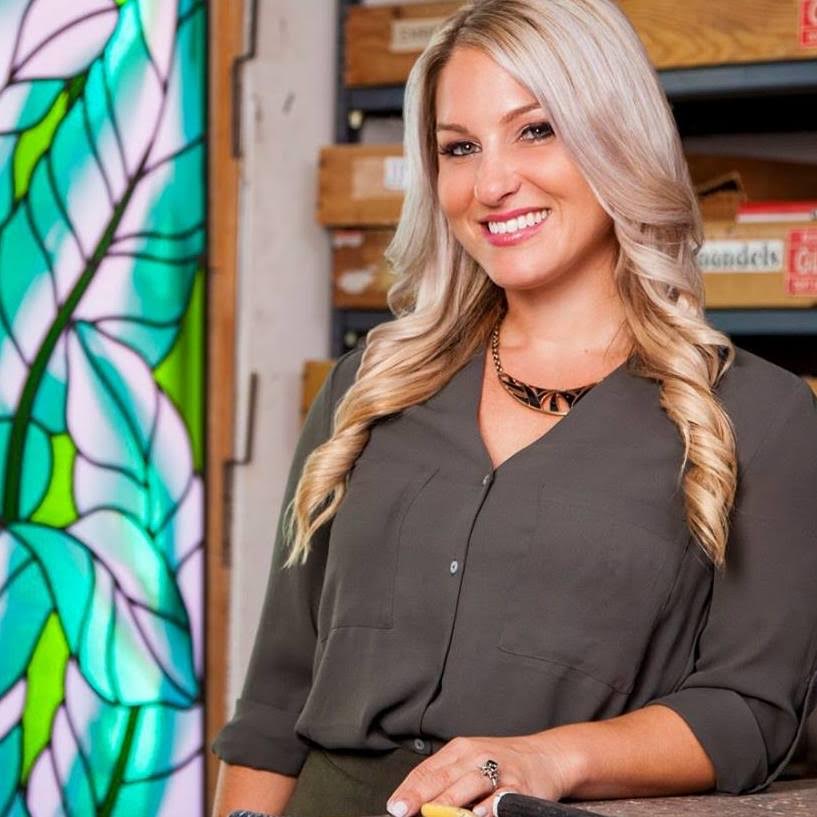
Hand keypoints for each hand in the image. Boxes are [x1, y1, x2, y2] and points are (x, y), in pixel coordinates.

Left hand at [385, 733, 584, 816]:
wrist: (544, 757)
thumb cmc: (501, 762)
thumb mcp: (469, 761)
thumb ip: (445, 778)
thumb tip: (414, 802)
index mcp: (460, 750)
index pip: (428, 770)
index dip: (410, 790)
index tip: (395, 806)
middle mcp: (477, 757)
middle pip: (445, 777)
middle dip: (422, 797)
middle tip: (404, 811)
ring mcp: (499, 771)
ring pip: (470, 784)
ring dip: (451, 801)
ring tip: (434, 813)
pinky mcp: (520, 787)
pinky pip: (502, 797)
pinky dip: (490, 805)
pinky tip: (480, 813)